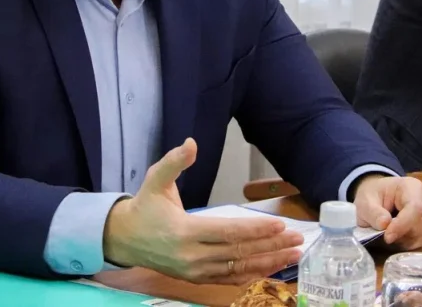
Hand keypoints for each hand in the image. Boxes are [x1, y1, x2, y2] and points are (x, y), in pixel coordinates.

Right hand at [102, 138, 303, 284]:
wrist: (123, 239)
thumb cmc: (144, 207)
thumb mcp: (155, 179)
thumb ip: (175, 161)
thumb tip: (191, 143)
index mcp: (184, 231)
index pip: (228, 233)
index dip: (256, 230)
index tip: (279, 225)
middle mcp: (192, 256)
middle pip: (239, 253)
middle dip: (271, 246)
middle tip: (297, 239)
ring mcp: (195, 271)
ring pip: (238, 269)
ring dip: (268, 263)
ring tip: (292, 255)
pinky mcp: (196, 279)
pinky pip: (229, 279)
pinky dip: (252, 274)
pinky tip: (270, 268)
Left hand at [352, 175, 421, 249]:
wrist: (379, 196)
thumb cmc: (374, 196)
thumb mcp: (366, 201)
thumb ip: (373, 212)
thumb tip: (384, 224)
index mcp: (412, 186)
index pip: (416, 208)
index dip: (403, 225)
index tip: (387, 236)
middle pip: (421, 223)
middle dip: (402, 233)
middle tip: (383, 235)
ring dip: (404, 239)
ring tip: (388, 233)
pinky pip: (421, 241)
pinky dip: (407, 243)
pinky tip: (395, 236)